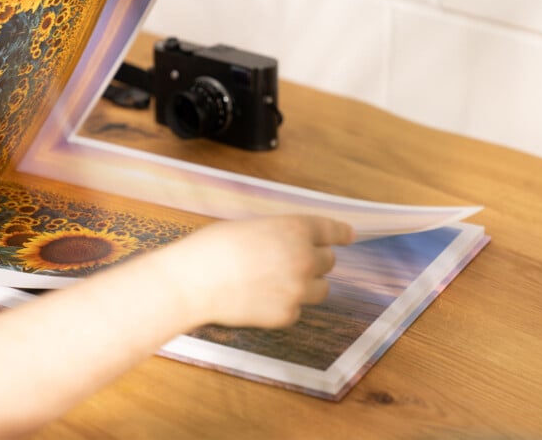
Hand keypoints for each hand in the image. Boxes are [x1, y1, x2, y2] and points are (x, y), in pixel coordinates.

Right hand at [159, 215, 352, 328]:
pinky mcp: (286, 315)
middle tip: (291, 261)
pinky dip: (284, 305)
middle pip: (328, 261)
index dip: (341, 233)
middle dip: (314, 259)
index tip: (348, 236)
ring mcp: (298, 290)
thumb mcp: (251, 227)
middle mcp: (304, 258)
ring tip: (277, 282)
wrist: (193, 282)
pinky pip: (296, 310)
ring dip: (306, 284)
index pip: (331, 231)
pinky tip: (260, 299)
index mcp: (295, 229)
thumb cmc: (212, 248)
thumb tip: (287, 244)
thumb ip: (278, 234)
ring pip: (321, 289)